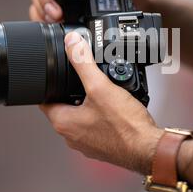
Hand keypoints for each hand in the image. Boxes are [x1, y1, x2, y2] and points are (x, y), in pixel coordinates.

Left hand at [40, 31, 163, 173]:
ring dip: (88, 103)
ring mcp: (87, 142)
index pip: (44, 99)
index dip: (50, 83)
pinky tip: (114, 108)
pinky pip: (95, 125)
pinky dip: (101, 115)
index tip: (56, 73)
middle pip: (64, 106)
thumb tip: (72, 43)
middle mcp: (71, 136)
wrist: (148, 148)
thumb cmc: (125, 126)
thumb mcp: (101, 86)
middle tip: (84, 79)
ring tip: (101, 91)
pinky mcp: (102, 145)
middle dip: (72, 91)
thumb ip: (83, 62)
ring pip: (81, 116)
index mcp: (63, 123)